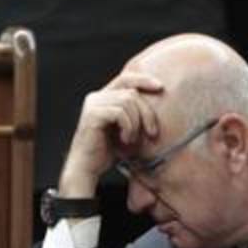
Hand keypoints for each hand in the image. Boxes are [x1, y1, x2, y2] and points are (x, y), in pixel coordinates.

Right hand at [59, 71, 164, 197]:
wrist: (86, 168)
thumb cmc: (107, 151)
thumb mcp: (125, 128)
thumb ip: (134, 113)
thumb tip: (157, 99)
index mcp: (103, 97)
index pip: (126, 79)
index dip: (144, 80)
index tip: (161, 87)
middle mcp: (96, 97)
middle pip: (131, 92)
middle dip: (147, 112)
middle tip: (152, 132)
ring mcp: (93, 105)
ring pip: (128, 102)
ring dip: (137, 123)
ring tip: (133, 139)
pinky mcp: (93, 115)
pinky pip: (120, 113)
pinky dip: (128, 127)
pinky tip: (125, 140)